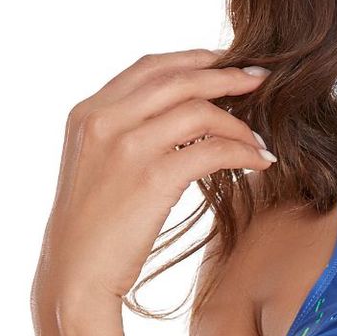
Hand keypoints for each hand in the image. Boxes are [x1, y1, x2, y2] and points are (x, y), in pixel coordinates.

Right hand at [32, 48, 275, 314]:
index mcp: (88, 112)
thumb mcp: (96, 167)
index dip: (193, 59)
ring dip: (239, 123)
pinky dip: (243, 152)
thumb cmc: (92, 230)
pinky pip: (212, 150)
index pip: (149, 67)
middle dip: (225, 76)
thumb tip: (177, 119)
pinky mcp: (152, 178)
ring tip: (261, 139)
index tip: (224, 63)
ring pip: (200, 111)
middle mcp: (104, 120)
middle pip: (178, 79)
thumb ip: (124, 134)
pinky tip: (260, 162)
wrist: (75, 275)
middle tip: (261, 80)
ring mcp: (127, 147)